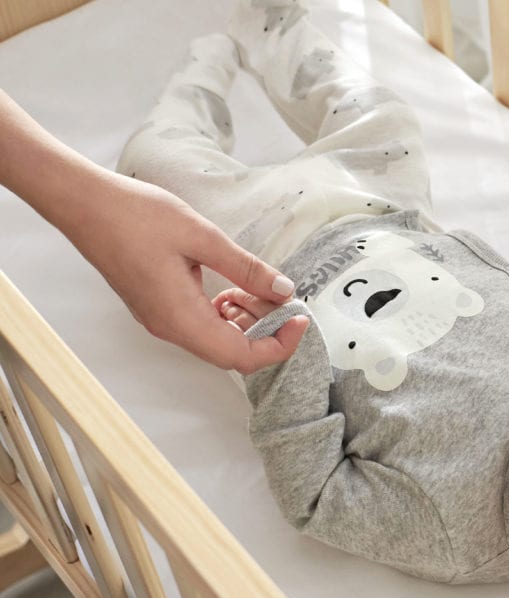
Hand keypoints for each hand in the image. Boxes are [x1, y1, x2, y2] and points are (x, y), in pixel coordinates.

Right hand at [0, 89, 304, 373]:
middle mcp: (170, 328)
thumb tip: (285, 291)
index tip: (300, 318)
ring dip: (245, 320)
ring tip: (253, 285)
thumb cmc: (135, 215)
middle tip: (282, 298)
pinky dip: (224, 311)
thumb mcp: (203, 237)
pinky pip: (200, 324)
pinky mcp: (157, 307)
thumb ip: (246, 268)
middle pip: (232, 353)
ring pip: (217, 340)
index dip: (278, 345)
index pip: (242, 357)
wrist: (84, 203)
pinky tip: (229, 284)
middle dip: (265, 331)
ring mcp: (161, 320)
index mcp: (181, 319)